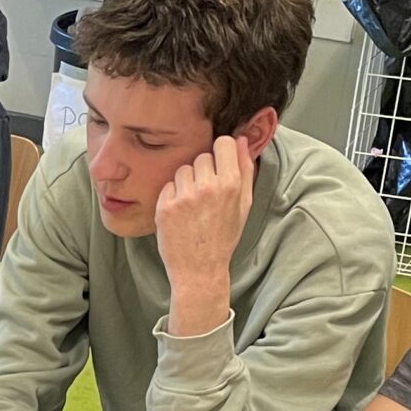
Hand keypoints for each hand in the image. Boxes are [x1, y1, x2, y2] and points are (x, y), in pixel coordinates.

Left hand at [154, 135, 254, 335]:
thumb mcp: (244, 205)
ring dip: (187, 183)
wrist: (199, 270)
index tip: (219, 164)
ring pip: (183, 170)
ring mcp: (184, 197)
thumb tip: (241, 140)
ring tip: (193, 206)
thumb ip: (245, 171)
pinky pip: (168, 185)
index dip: (221, 152)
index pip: (223, 143)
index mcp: (230, 185)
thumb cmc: (224, 238)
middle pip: (202, 156)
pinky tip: (180, 214)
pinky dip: (172, 196)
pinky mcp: (164, 206)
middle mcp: (207, 187)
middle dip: (203, 172)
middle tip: (206, 196)